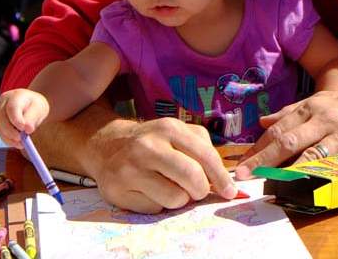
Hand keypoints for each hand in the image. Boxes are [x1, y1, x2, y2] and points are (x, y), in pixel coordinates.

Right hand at [0, 89, 50, 147]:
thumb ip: (32, 118)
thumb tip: (28, 130)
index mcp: (15, 96)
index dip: (16, 120)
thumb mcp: (39, 109)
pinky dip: (8, 140)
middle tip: (21, 139)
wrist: (30, 105)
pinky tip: (18, 144)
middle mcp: (4, 103)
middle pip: (2, 119)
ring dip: (9, 138)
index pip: (12, 108)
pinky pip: (0, 133)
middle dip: (11, 131)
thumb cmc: (36, 106)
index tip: (24, 129)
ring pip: (0, 127)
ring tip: (22, 143)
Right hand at [84, 117, 236, 213]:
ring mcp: (130, 169)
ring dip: (179, 199)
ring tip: (168, 187)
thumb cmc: (153, 141)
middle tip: (197, 191)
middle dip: (201, 190)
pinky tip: (148, 190)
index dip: (221, 177)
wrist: (107, 145)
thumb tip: (223, 180)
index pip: (205, 156)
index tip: (230, 191)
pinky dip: (158, 204)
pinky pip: (154, 209)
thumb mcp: (177, 132)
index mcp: (169, 128)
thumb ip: (202, 149)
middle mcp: (148, 146)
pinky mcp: (117, 190)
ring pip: (175, 198)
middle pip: (192, 178)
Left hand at [234, 87, 337, 178]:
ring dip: (286, 171)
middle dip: (263, 159)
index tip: (243, 163)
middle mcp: (323, 118)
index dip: (259, 147)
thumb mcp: (322, 101)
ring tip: (269, 183)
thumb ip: (292, 112)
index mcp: (311, 106)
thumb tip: (263, 122)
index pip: (279, 128)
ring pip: (309, 153)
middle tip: (245, 175)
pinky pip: (335, 165)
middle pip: (288, 140)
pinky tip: (304, 185)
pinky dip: (318, 176)